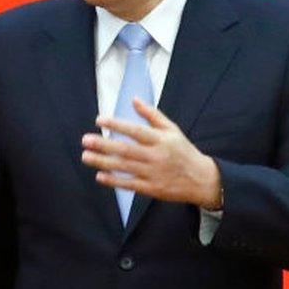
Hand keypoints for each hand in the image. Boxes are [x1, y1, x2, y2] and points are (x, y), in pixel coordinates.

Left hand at [81, 99, 221, 208]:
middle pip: (126, 150)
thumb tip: (134, 99)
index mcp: (161, 140)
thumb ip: (152, 115)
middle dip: (104, 145)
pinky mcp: (152, 189)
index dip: (117, 125)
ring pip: (125, 167)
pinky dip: (114, 181)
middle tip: (85, 140)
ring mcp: (153, 174)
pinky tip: (100, 176)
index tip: (99, 120)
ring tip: (86, 156)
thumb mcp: (172, 130)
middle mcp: (156, 156)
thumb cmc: (183, 151)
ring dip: (103, 162)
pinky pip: (130, 184)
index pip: (136, 130)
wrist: (202, 180)